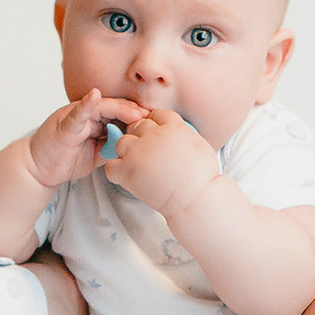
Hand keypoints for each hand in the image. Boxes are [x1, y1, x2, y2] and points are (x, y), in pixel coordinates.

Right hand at [22, 90, 151, 190]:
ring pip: (101, 108)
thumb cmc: (65, 159)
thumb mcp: (96, 154)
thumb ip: (111, 146)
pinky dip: (86, 104)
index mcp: (95, 120)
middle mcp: (87, 114)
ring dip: (119, 108)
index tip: (155, 122)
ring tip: (135, 112)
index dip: (137, 116)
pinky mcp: (65, 125)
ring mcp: (75, 117)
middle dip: (134, 111)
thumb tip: (133, 147)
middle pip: (114, 108)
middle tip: (151, 116)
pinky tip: (94, 96)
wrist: (39, 168)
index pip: (120, 114)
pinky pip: (77, 113)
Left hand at [102, 107, 220, 216]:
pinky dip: (116, 171)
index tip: (155, 135)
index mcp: (173, 126)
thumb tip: (176, 134)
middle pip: (137, 126)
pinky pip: (111, 165)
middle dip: (139, 137)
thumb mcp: (199, 144)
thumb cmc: (202, 177)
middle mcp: (153, 135)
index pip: (156, 115)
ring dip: (126, 152)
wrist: (195, 199)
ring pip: (122, 142)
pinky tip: (126, 176)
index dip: (154, 125)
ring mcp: (138, 152)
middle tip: (145, 152)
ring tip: (136, 165)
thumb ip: (183, 134)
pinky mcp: (128, 170)